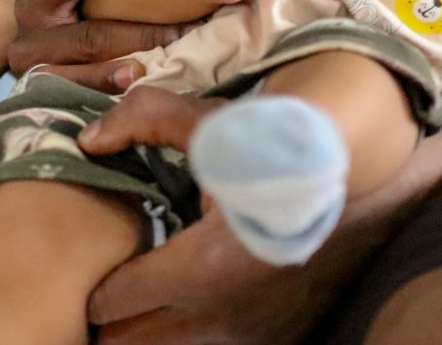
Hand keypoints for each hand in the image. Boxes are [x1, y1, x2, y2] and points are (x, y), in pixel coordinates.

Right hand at [8, 0, 196, 92]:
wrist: (39, 56)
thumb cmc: (73, 8)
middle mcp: (30, 31)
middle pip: (87, 31)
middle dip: (140, 28)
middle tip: (185, 24)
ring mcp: (35, 66)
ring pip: (87, 63)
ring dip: (133, 57)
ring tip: (169, 51)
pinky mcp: (45, 94)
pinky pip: (80, 92)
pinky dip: (108, 85)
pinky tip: (136, 80)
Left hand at [77, 88, 319, 343]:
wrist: (352, 166)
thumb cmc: (274, 144)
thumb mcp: (207, 122)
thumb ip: (141, 120)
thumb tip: (89, 138)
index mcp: (199, 268)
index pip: (116, 301)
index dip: (96, 286)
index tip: (91, 267)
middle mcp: (223, 313)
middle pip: (135, 342)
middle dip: (114, 322)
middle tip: (107, 291)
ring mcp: (255, 330)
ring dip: (152, 330)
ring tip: (141, 306)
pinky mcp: (281, 334)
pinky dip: (192, 334)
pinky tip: (188, 308)